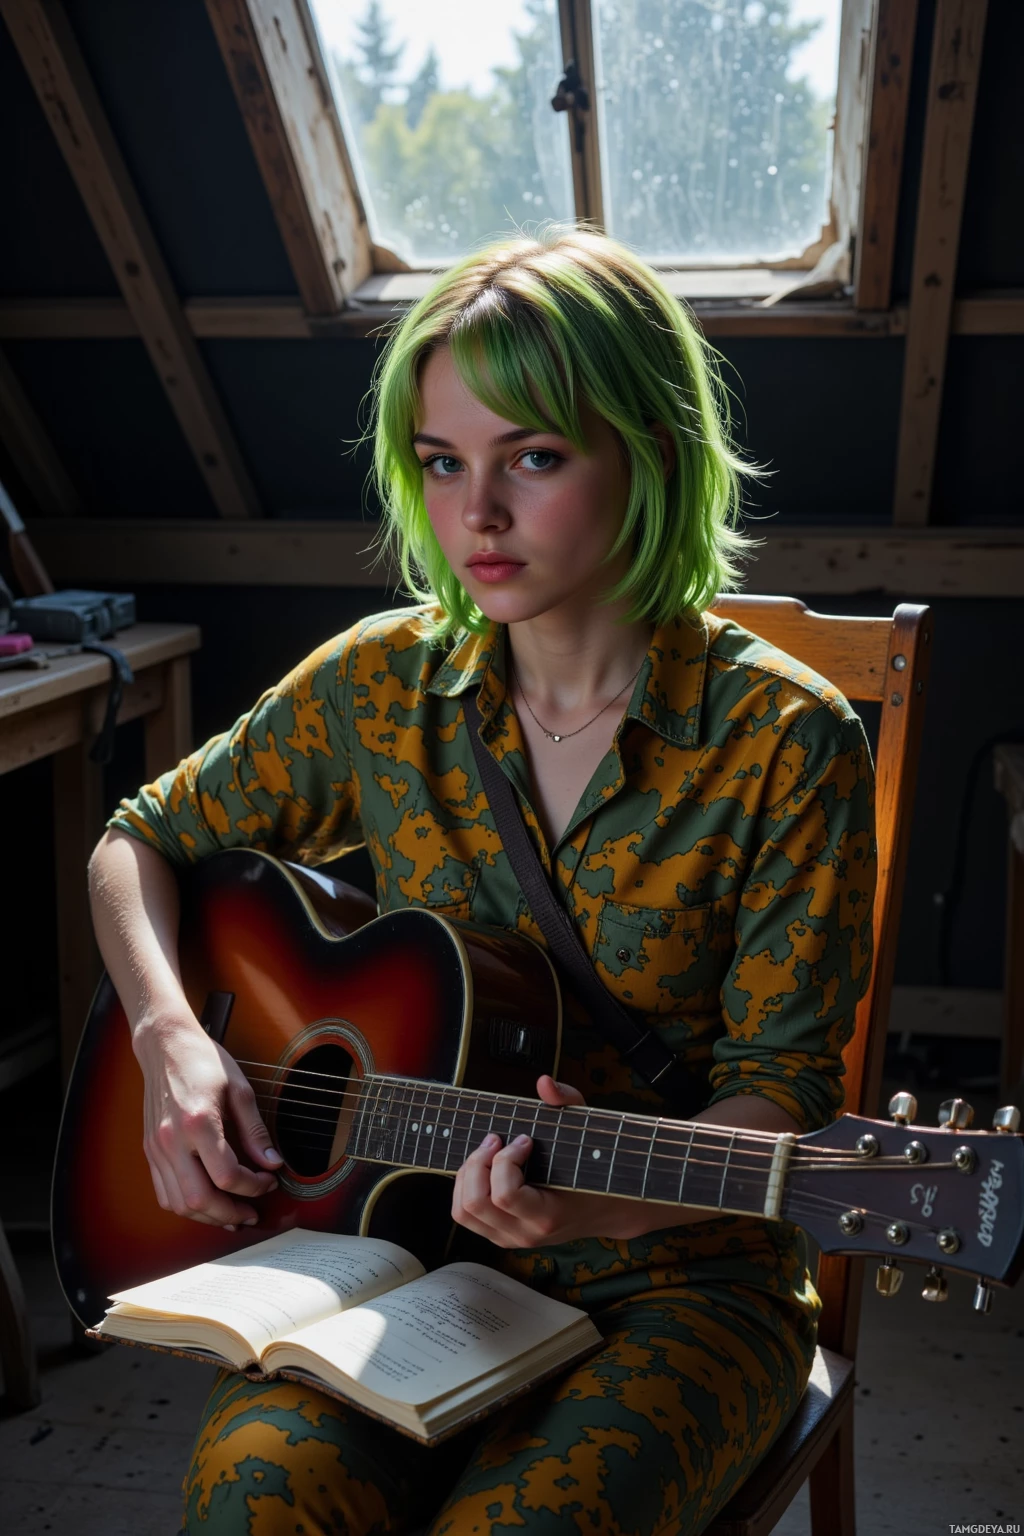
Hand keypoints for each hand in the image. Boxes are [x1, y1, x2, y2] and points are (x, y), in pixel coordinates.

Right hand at [134, 1014, 282, 1228]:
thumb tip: (273, 1164)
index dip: (253, 1187)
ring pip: (179, 1204)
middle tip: (252, 1213)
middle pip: (200, 1200)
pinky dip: (186, 1206)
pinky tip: (206, 1202)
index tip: (269, 1180)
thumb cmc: (205, 1062)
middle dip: (230, 1214)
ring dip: (208, 1216)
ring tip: (232, 1215)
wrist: (166, 1046)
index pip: (227, 1176)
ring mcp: (157, 1148)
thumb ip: (256, 1132)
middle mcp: (172, 1140)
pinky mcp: (149, 1150)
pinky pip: (164, 1193)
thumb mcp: (240, 1090)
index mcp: (199, 1122)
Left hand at [452, 1076, 654, 1247]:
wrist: (606, 1209)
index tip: (523, 1139)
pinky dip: (466, 1186)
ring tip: (488, 1152)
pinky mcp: (499, 1234)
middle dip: (478, 1162)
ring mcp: (509, 1238)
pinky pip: (465, 1214)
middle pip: (474, 1203)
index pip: (504, 1195)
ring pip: (463, 1211)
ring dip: (468, 1174)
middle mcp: (525, 1233)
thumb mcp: (587, 1130)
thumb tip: (544, 1083)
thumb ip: (567, 1102)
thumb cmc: (594, 1168)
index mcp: (548, 1215)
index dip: (505, 1159)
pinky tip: (486, 1166)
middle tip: (496, 1140)